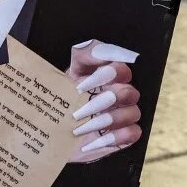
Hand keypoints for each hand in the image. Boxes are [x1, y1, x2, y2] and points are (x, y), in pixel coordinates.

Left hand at [66, 40, 141, 162]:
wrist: (53, 133)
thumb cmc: (61, 100)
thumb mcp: (65, 73)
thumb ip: (82, 54)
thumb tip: (96, 47)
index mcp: (108, 76)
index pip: (121, 68)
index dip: (107, 74)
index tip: (83, 85)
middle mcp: (119, 93)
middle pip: (128, 91)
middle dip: (103, 101)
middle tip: (78, 110)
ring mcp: (124, 114)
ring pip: (133, 112)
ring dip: (106, 120)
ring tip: (80, 128)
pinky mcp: (124, 136)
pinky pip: (133, 133)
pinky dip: (114, 137)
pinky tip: (93, 140)